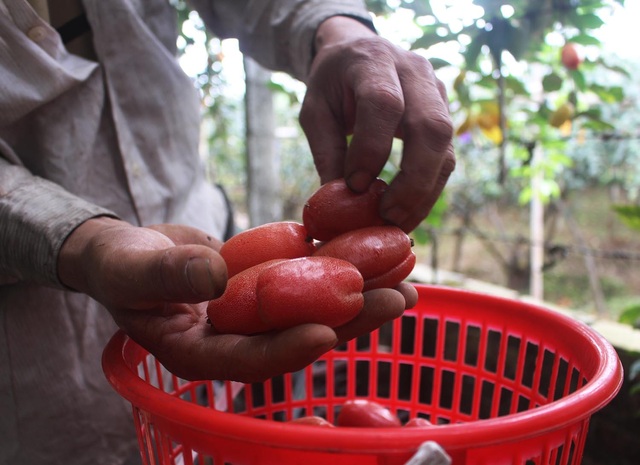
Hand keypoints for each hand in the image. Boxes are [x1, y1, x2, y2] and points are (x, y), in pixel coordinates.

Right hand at [58, 217, 415, 381]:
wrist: (129, 251)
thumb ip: (168, 276)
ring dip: (361, 295)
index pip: (249, 361)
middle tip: (398, 300)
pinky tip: (379, 252)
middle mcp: (237, 341)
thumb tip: (215, 277)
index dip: (288, 350)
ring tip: (407, 279)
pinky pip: (306, 280)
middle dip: (350, 321)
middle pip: (298, 336)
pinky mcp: (267, 287)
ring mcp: (257, 315)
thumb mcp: (131, 270)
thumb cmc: (118, 266)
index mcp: (201, 354)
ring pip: (314, 310)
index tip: (329, 334)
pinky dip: (339, 265)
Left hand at [300, 16, 455, 232]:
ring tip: (398, 223)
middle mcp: (414, 71)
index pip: (384, 103)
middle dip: (412, 180)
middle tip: (386, 216)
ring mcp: (436, 91)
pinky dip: (428, 189)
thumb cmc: (333, 84)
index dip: (372, 148)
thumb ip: (327, 152)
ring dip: (424, 192)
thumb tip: (341, 204)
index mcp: (373, 61)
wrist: (358, 53)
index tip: (355, 186)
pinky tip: (408, 212)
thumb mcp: (316, 111)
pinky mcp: (445, 113)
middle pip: (431, 126)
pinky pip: (447, 156)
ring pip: (446, 146)